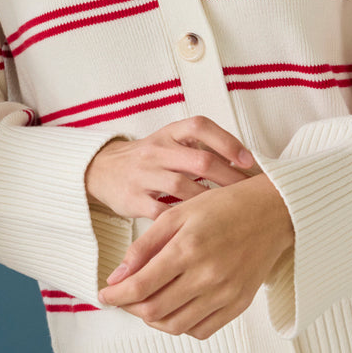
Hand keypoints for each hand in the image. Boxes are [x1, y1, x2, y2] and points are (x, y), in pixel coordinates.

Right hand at [84, 115, 254, 220]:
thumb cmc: (150, 159)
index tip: (248, 160)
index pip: (200, 127)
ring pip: (182, 186)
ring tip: (229, 212)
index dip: (227, 141)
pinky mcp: (132, 198)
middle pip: (199, 160)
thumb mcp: (170, 144)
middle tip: (248, 193)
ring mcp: (143, 174)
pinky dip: (181, 218)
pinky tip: (198, 226)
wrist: (102, 170)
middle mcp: (156, 150)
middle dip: (228, 177)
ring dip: (209, 201)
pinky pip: (161, 211)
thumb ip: (201, 149)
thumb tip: (247, 164)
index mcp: (169, 133)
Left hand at [97, 174, 293, 339]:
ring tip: (145, 302)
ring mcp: (225, 294)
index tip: (103, 294)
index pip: (140, 287)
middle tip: (121, 297)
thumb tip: (117, 277)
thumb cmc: (222, 207)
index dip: (115, 295)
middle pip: (153, 310)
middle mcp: (207, 276)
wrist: (273, 213)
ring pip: (175, 326)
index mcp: (188, 248)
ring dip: (152, 319)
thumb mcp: (177, 215)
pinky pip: (201, 330)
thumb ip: (144, 247)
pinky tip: (174, 307)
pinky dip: (180, 325)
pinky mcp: (239, 304)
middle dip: (129, 307)